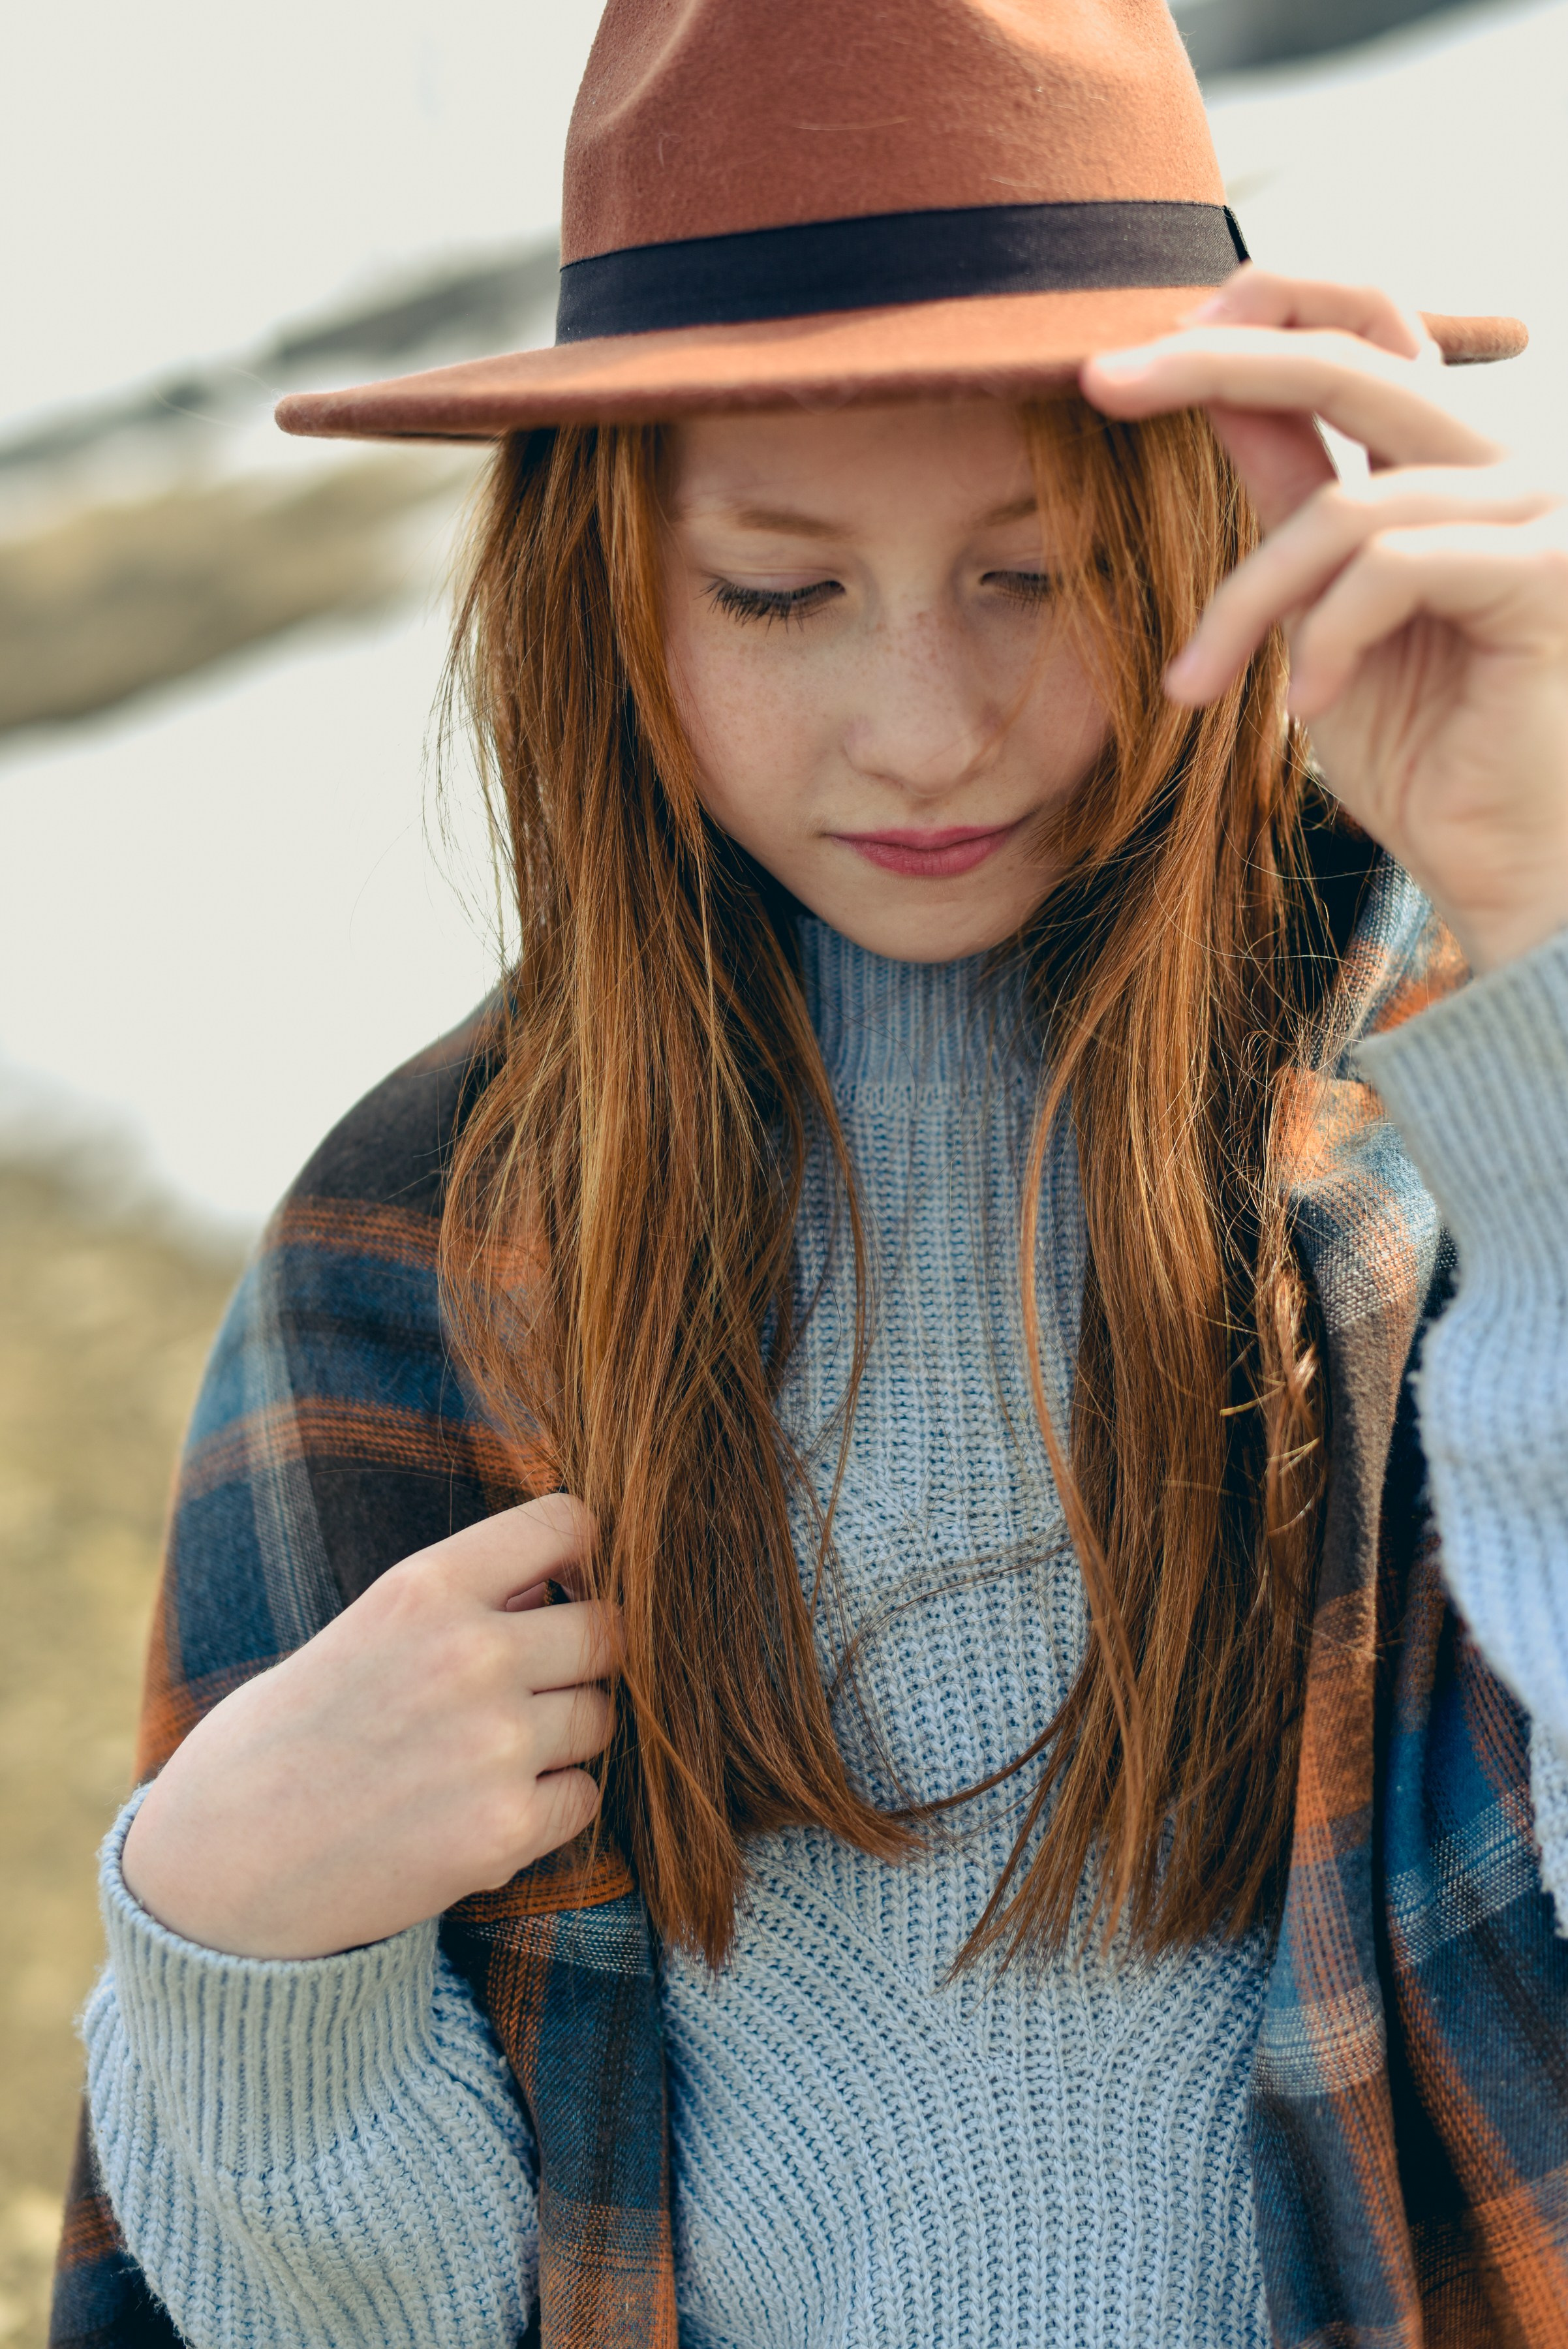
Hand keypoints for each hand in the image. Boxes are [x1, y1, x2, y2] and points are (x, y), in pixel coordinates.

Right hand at [121, 1495, 617, 1958]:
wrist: (222, 1868)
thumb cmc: (290, 1738)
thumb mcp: (366, 1630)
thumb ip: (465, 1603)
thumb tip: (557, 1586)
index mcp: (427, 1586)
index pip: (568, 1524)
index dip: (580, 1555)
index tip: (564, 1585)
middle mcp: (472, 1653)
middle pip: (607, 1631)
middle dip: (577, 1660)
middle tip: (523, 1691)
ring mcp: (496, 1743)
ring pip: (600, 1716)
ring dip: (563, 1737)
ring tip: (483, 1758)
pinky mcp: (507, 1829)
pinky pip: (583, 1797)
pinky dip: (548, 1807)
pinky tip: (480, 1812)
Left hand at [1080, 268, 1567, 973]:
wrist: (1504, 869)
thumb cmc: (1425, 757)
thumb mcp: (1320, 614)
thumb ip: (1289, 501)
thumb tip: (1213, 390)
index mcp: (1454, 463)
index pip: (1363, 332)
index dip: (1258, 317)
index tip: (1137, 358)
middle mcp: (1508, 465)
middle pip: (1353, 357)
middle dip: (1215, 361)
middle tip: (1100, 380)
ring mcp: (1542, 512)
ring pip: (1347, 509)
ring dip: (1245, 602)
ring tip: (1196, 686)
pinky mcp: (1550, 575)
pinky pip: (1393, 571)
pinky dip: (1326, 639)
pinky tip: (1308, 707)